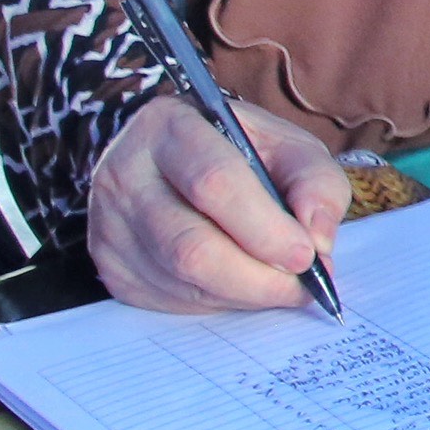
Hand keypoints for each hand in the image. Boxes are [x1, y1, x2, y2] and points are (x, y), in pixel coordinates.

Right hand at [89, 90, 349, 311]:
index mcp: (172, 128)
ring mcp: (111, 223)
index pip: (214, 183)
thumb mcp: (286, 145)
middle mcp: (127, 175)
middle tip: (301, 287)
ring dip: (243, 294)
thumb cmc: (238, 150)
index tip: (307, 256)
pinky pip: (169, 299)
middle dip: (257, 277)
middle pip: (190, 245)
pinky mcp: (110, 263)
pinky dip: (218, 301)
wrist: (171, 159)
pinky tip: (240, 285)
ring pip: (179, 279)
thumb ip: (315, 183)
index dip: (265, 228)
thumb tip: (318, 241)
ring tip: (280, 286)